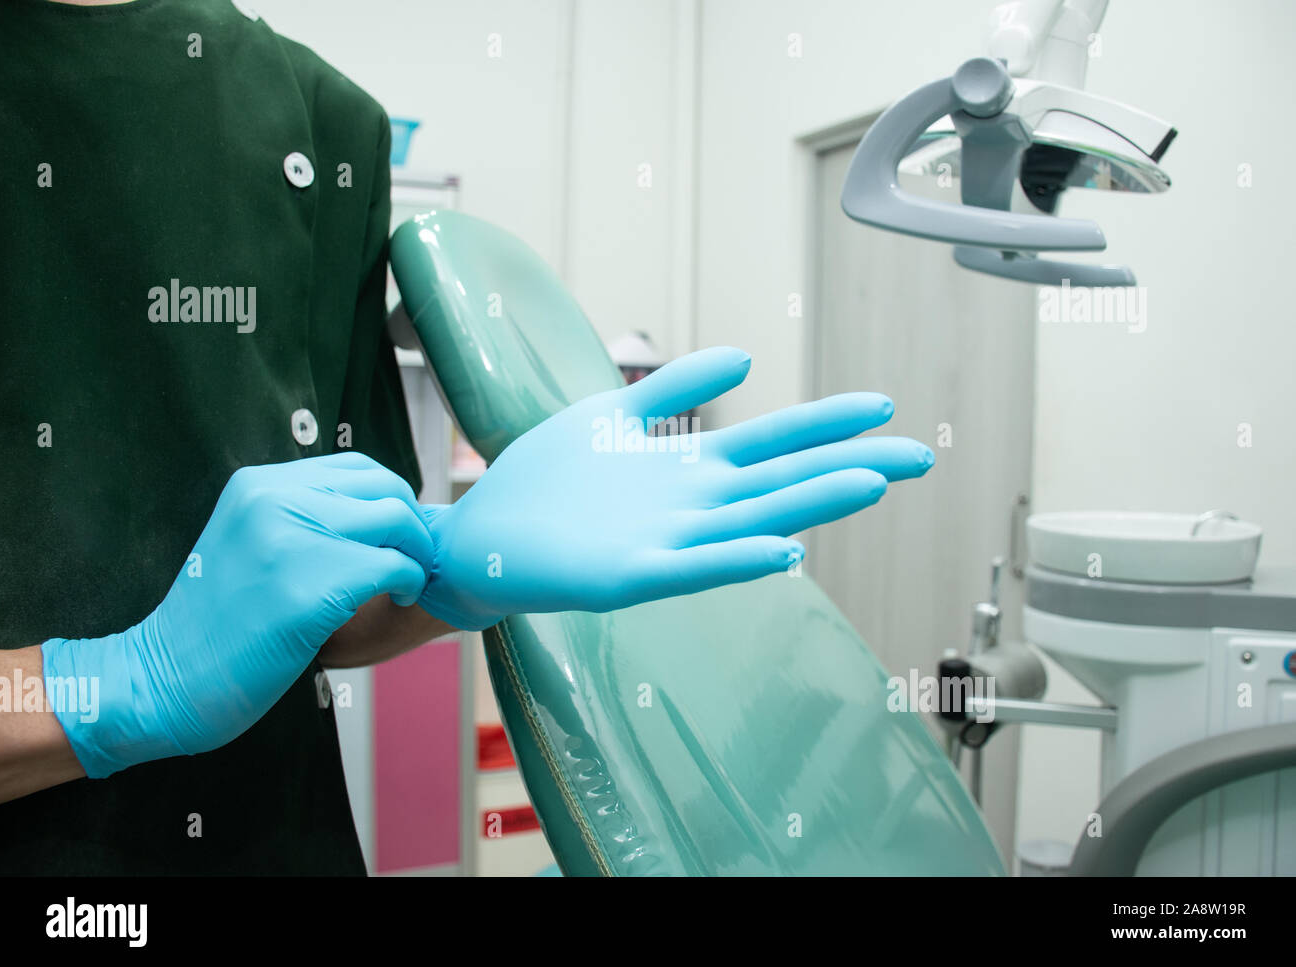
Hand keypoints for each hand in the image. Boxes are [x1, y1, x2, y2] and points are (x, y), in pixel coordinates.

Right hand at [41, 453, 432, 777]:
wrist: (167, 678)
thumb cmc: (218, 623)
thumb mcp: (249, 540)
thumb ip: (299, 514)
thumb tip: (381, 508)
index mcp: (258, 484)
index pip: (357, 467)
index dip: (390, 500)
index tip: (392, 536)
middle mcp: (274, 498)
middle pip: (386, 488)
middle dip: (412, 524)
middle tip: (409, 559)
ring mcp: (292, 539)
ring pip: (398, 519)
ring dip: (417, 552)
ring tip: (404, 582)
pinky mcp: (312, 586)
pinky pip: (396, 566)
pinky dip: (411, 582)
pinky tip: (399, 598)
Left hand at [417, 346, 933, 629]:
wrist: (482, 535)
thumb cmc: (549, 482)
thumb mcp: (612, 417)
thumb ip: (673, 387)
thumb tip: (745, 356)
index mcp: (690, 468)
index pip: (774, 442)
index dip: (826, 424)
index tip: (882, 409)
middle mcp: (690, 505)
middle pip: (781, 481)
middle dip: (847, 466)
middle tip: (917, 457)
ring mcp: (663, 542)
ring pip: (750, 521)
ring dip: (807, 505)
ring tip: (866, 486)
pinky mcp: (624, 576)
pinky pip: (689, 568)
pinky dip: (733, 560)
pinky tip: (778, 550)